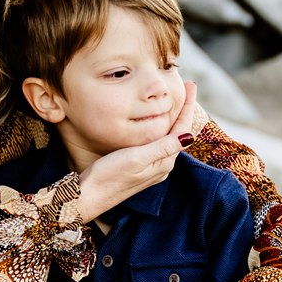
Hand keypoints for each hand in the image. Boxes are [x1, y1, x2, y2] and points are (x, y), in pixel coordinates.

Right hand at [73, 80, 197, 222]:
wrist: (89, 196)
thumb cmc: (109, 176)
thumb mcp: (136, 158)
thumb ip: (162, 147)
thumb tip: (189, 136)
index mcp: (163, 161)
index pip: (183, 129)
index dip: (188, 106)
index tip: (191, 85)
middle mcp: (162, 165)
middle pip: (180, 132)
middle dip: (184, 110)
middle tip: (187, 88)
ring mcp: (153, 168)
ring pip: (170, 138)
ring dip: (175, 119)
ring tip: (177, 101)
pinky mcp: (142, 169)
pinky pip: (159, 144)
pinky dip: (163, 128)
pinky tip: (157, 123)